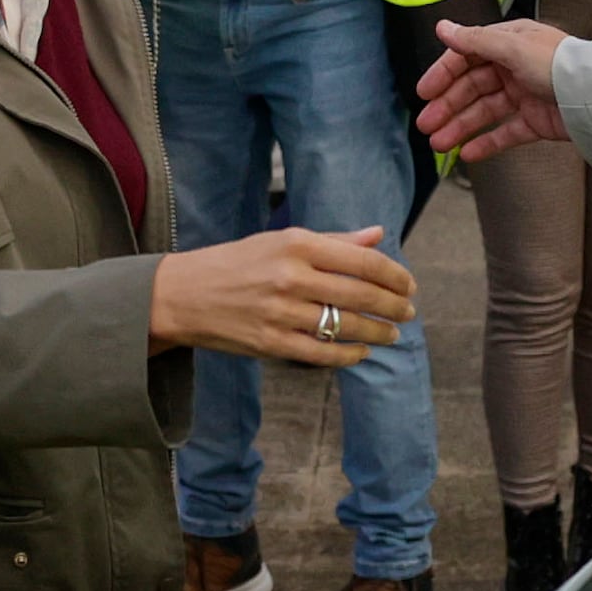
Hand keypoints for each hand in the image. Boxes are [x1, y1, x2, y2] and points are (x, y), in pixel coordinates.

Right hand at [147, 224, 416, 364]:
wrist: (183, 294)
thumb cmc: (236, 262)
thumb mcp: (281, 240)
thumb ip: (333, 240)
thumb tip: (377, 235)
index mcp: (296, 243)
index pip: (363, 261)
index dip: (394, 275)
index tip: (408, 285)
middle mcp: (290, 276)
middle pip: (360, 294)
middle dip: (393, 307)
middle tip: (408, 313)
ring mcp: (280, 312)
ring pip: (345, 326)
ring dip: (377, 333)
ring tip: (391, 335)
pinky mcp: (270, 343)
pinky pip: (321, 353)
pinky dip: (348, 355)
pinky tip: (361, 352)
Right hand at [415, 18, 568, 162]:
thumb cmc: (558, 64)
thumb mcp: (512, 47)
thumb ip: (474, 41)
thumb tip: (442, 27)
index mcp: (509, 42)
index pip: (466, 57)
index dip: (443, 74)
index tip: (424, 93)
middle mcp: (514, 66)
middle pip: (472, 87)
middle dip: (447, 106)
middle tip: (426, 126)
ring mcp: (524, 95)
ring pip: (484, 111)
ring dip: (460, 127)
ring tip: (439, 144)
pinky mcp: (535, 121)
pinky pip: (505, 133)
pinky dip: (486, 143)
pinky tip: (466, 154)